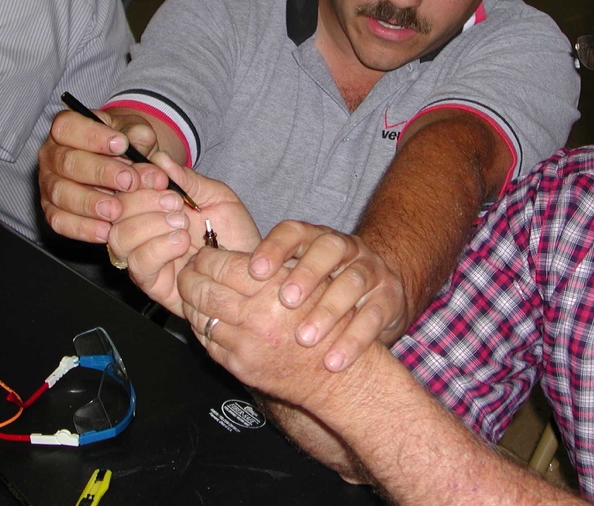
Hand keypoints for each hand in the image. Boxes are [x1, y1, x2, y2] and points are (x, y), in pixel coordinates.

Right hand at [38, 108, 167, 242]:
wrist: (124, 167)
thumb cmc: (126, 145)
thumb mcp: (134, 132)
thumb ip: (137, 136)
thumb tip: (137, 145)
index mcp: (67, 128)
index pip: (68, 127)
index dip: (93, 136)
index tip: (122, 145)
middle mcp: (52, 154)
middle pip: (67, 162)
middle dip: (100, 173)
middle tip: (128, 182)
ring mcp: (49, 183)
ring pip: (61, 193)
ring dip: (90, 204)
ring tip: (116, 211)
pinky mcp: (52, 209)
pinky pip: (59, 221)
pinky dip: (82, 228)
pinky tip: (106, 231)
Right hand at [107, 152, 260, 315]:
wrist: (253, 266)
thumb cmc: (234, 231)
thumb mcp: (216, 196)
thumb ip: (188, 179)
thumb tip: (160, 159)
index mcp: (152, 205)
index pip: (125, 187)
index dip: (136, 178)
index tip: (160, 177)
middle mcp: (141, 230)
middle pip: (115, 211)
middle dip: (143, 201)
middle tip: (176, 203)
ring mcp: (143, 256)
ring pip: (119, 237)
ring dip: (150, 225)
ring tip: (182, 224)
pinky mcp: (152, 283)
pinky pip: (137, 264)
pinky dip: (158, 248)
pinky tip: (181, 242)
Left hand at [179, 247, 354, 410]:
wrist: (338, 375)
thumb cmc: (330, 323)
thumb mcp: (311, 281)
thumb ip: (275, 264)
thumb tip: (232, 252)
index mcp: (275, 288)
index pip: (222, 265)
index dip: (206, 257)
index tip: (203, 253)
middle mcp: (258, 316)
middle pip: (204, 289)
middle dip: (189, 276)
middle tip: (187, 269)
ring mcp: (246, 344)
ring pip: (200, 315)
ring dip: (189, 300)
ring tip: (191, 290)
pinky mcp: (241, 366)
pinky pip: (207, 341)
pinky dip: (200, 325)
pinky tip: (203, 315)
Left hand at [247, 221, 406, 372]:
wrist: (375, 301)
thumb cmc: (323, 288)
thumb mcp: (296, 272)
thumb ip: (261, 274)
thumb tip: (205, 278)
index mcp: (314, 238)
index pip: (293, 231)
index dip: (274, 248)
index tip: (254, 271)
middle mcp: (344, 249)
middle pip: (327, 250)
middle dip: (305, 274)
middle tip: (284, 302)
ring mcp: (370, 272)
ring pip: (352, 282)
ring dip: (328, 311)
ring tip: (304, 338)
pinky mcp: (388, 299)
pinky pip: (373, 317)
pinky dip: (353, 340)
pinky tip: (332, 361)